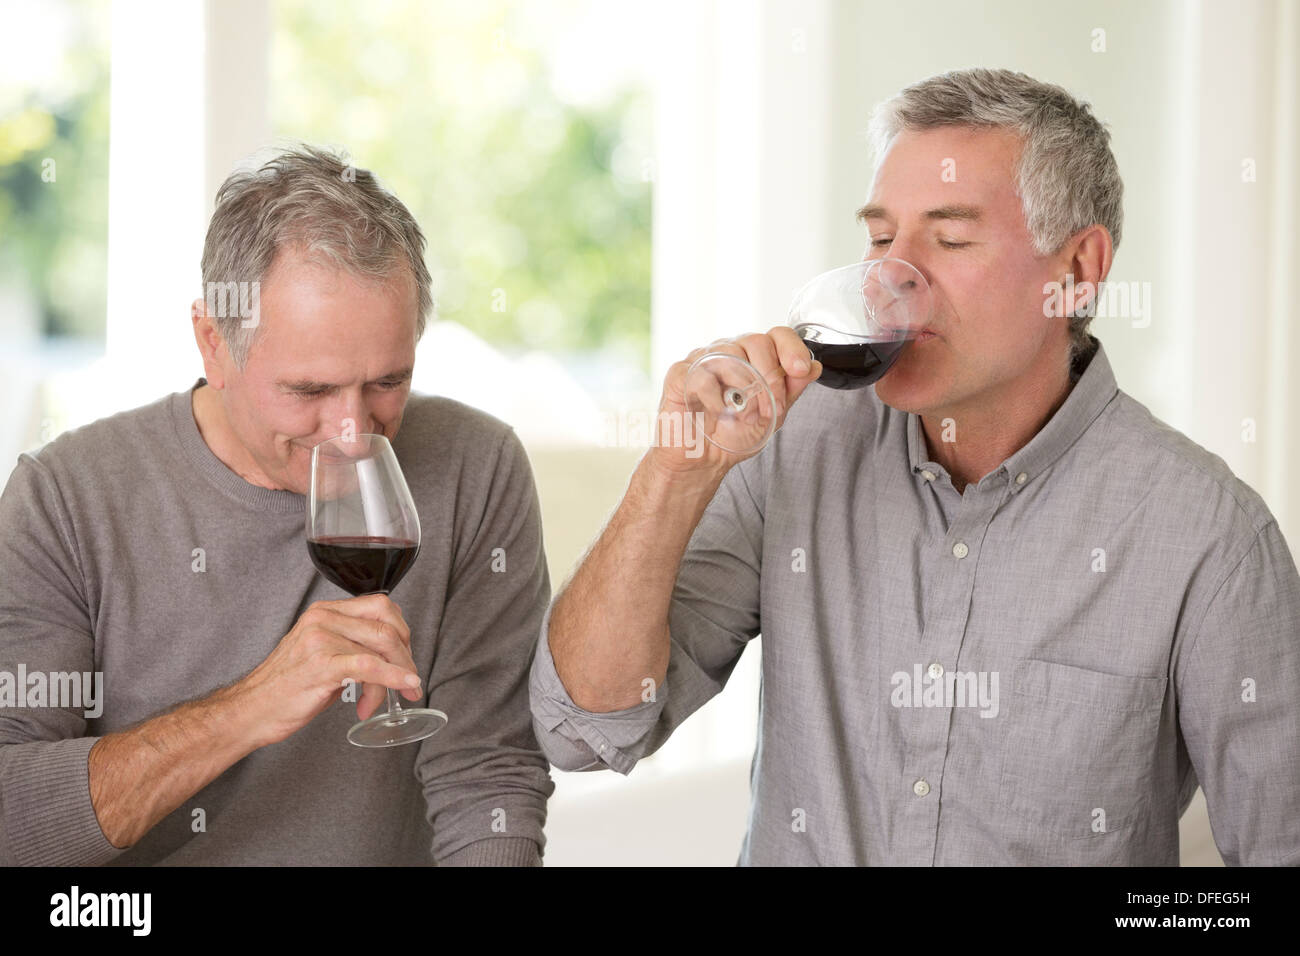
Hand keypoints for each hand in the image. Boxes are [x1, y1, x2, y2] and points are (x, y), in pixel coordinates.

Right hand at [235, 594, 423, 745]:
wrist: (251, 711)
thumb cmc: (288, 688)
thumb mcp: (323, 654)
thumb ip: (354, 645)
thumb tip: (394, 655)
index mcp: (325, 611)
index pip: (381, 607)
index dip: (403, 633)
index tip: (407, 658)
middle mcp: (323, 618)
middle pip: (387, 624)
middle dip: (407, 655)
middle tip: (410, 681)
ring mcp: (321, 639)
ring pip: (381, 647)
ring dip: (397, 676)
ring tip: (393, 699)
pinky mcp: (321, 664)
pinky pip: (370, 666)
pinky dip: (394, 677)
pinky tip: (404, 686)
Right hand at [648, 326, 821, 475]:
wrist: (702, 460)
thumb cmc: (733, 435)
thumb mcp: (772, 416)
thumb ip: (791, 391)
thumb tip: (814, 367)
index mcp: (753, 358)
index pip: (776, 335)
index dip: (791, 348)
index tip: (800, 369)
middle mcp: (729, 352)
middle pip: (756, 340)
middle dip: (771, 375)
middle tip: (770, 406)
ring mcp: (703, 360)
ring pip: (730, 353)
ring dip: (745, 387)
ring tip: (744, 415)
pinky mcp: (680, 375)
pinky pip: (702, 375)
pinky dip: (716, 398)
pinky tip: (719, 413)